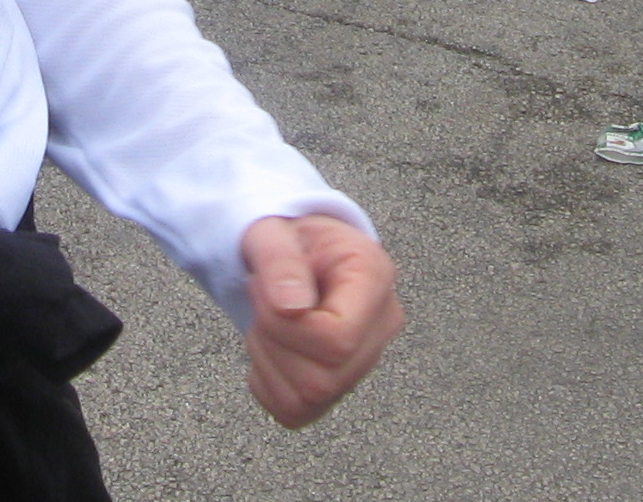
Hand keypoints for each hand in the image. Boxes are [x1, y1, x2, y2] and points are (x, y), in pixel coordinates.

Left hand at [239, 214, 399, 429]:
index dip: (286, 324)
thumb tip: (291, 308)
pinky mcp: (336, 388)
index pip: (338, 339)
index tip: (265, 287)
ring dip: (266, 361)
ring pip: (307, 400)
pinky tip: (272, 345)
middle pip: (323, 378)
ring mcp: (362, 363)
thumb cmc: (288, 239)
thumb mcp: (274, 230)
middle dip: (272, 341)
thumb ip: (280, 260)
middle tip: (261, 299)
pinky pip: (293, 412)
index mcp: (375, 278)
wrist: (293, 251)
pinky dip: (266, 382)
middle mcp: (380, 328)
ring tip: (267, 319)